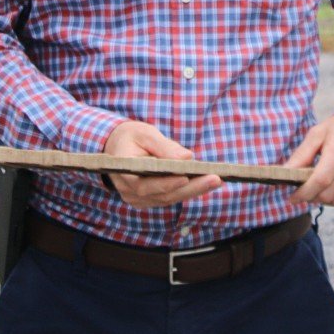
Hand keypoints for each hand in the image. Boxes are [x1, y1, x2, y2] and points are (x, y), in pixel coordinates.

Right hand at [104, 120, 219, 209]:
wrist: (118, 147)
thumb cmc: (132, 137)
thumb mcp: (145, 133)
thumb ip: (163, 146)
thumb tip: (186, 157)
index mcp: (123, 172)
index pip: (144, 184)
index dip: (166, 183)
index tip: (186, 177)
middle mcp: (129, 191)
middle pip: (162, 195)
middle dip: (190, 188)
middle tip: (215, 179)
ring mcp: (138, 199)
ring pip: (169, 198)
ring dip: (193, 190)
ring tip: (215, 180)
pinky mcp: (149, 200)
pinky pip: (170, 197)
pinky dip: (187, 190)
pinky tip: (205, 183)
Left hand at [285, 111, 333, 207]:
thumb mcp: (318, 134)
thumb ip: (301, 155)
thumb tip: (284, 173)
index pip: (320, 180)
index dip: (304, 193)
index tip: (293, 197)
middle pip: (328, 194)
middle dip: (312, 197)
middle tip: (305, 191)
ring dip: (325, 200)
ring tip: (321, 188)